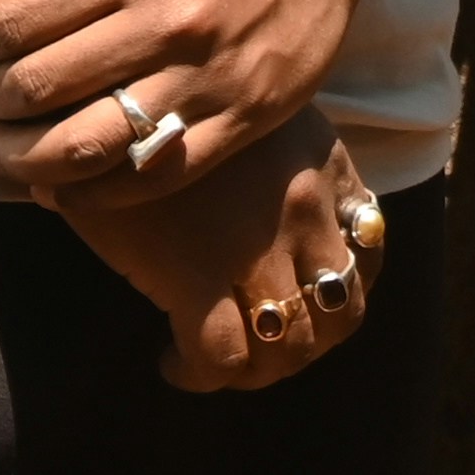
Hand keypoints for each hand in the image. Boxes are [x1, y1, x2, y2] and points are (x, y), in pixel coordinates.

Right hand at [60, 112, 386, 392]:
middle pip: (338, 314)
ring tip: (219, 363)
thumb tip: (306, 238)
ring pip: (290, 347)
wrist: (107, 99)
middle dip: (304, 347)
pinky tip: (174, 362)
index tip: (301, 305)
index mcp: (326, 166)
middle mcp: (306, 207)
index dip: (340, 295)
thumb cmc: (175, 107)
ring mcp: (257, 246)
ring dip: (258, 371)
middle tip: (260, 350)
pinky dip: (204, 375)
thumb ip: (293, 170)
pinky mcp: (197, 275)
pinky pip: (222, 357)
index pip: (368, 255)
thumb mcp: (259, 119)